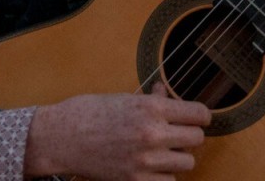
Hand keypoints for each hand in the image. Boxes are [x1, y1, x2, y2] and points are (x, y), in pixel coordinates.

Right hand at [24, 82, 210, 179]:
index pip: (198, 114)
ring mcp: (144, 160)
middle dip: (190, 136)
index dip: (202, 116)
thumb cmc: (91, 112)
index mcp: (152, 108)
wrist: (62, 137)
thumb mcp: (126, 98)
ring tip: (165, 151)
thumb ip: (152, 100)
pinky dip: (163, 176)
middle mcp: (153, 134)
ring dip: (178, 157)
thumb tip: (166, 93)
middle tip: (179, 134)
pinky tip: (153, 167)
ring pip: (186, 163)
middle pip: (197, 139)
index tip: (199, 118)